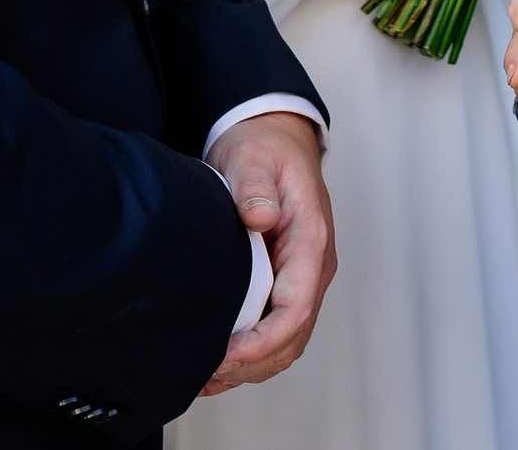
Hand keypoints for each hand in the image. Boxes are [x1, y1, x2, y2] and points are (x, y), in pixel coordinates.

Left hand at [200, 113, 333, 393]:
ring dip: (250, 367)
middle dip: (251, 364)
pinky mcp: (285, 284)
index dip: (262, 342)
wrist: (274, 141)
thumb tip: (259, 217)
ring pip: (286, 342)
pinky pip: (275, 331)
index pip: (296, 310)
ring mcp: (302, 279)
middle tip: (203, 372)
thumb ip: (256, 188)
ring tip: (204, 377)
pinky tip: (216, 364)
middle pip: (292, 338)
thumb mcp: (255, 158)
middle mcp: (313, 268)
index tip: (225, 354)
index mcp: (311, 241)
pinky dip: (250, 355)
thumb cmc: (265, 150)